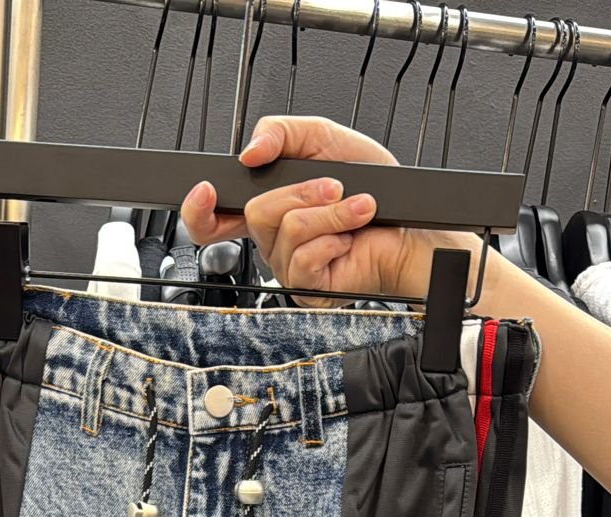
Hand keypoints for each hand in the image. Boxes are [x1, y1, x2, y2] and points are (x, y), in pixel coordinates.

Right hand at [181, 115, 476, 302]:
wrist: (410, 227)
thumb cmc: (375, 189)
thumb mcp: (325, 138)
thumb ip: (281, 132)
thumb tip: (250, 151)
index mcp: (270, 207)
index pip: (215, 219)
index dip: (200, 210)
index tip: (206, 191)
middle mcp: (274, 240)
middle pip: (256, 213)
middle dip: (301, 191)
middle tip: (334, 186)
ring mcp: (289, 267)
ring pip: (287, 230)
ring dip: (330, 211)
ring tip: (355, 208)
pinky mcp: (309, 289)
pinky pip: (305, 257)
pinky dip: (335, 235)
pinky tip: (350, 236)